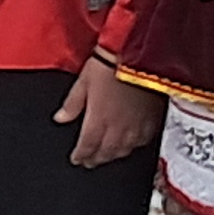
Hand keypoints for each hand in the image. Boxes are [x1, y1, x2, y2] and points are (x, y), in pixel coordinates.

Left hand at [57, 54, 159, 168]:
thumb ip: (72, 103)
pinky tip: (130, 144)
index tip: (76, 159)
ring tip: (107, 156)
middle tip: (89, 162)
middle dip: (95, 159)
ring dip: (113, 155)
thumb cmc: (111, 62)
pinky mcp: (152, 119)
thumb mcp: (84, 80)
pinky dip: (133, 146)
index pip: (87, 146)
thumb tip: (60, 118)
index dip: (80, 155)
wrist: (140, 52)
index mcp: (98, 119)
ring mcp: (137, 125)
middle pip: (105, 152)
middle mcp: (118, 127)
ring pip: (124, 150)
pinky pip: (142, 141)